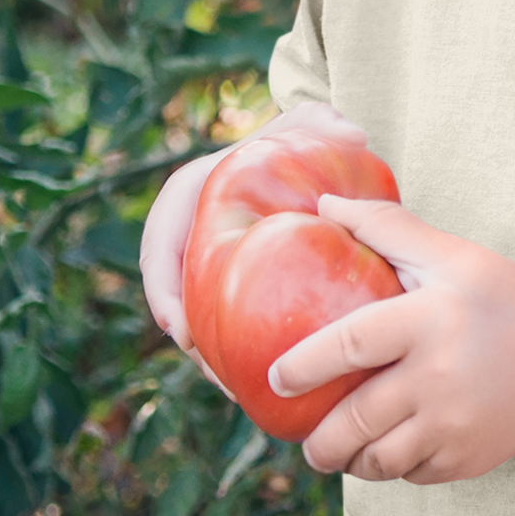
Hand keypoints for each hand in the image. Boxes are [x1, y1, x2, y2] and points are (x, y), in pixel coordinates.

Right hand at [139, 101, 367, 396]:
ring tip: (242, 393)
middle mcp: (196, 232)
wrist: (312, 149)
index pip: (161, 241)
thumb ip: (326, 122)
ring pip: (201, 315)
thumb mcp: (312, 123)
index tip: (179, 329)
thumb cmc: (303, 135)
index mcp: (194, 193)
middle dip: (189, 338)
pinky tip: (277, 381)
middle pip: (175, 293)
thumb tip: (353, 134)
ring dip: (214, 356)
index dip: (163, 287)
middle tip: (217, 376)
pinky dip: (244, 350)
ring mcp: (215, 262)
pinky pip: (233, 320)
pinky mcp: (240, 284)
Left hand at [268, 197, 514, 484]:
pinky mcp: (466, 459)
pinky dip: (393, 466)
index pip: (349, 345)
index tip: (275, 379)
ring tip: (341, 450)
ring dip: (351, 460)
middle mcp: (439, 376)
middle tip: (306, 438)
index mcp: (430, 319)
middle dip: (319, 440)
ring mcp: (454, 424)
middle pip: (353, 422)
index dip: (303, 365)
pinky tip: (393, 447)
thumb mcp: (452, 255)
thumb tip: (324, 204)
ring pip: (376, 460)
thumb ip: (388, 228)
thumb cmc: (501, 297)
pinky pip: (410, 474)